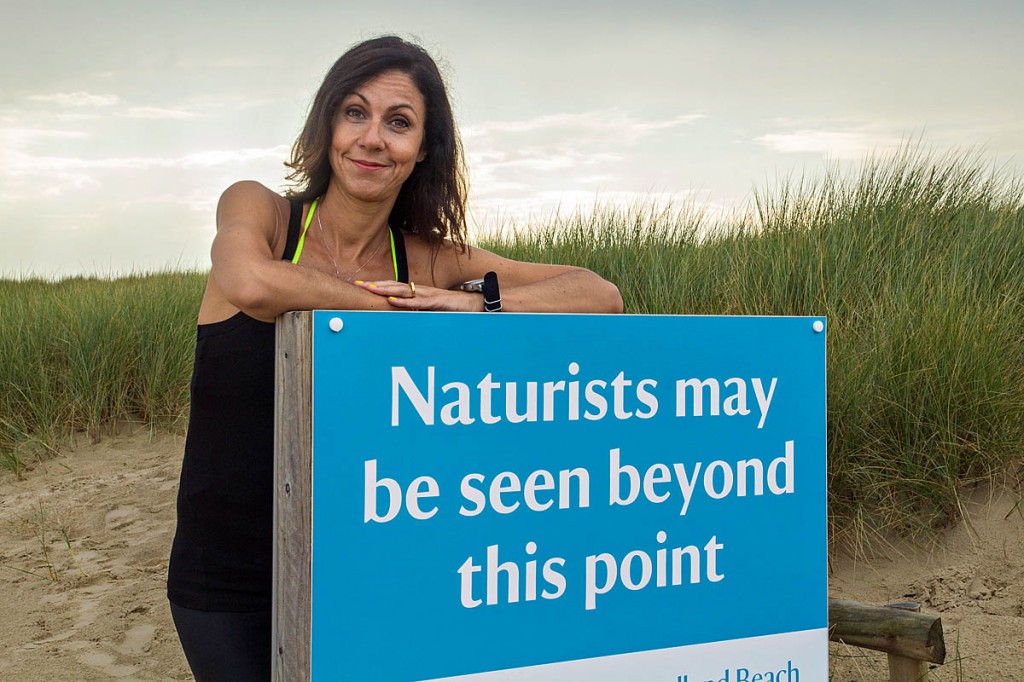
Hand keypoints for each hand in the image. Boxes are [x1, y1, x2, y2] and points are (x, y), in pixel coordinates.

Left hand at [353, 280, 482, 311]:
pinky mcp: (437, 302)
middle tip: (358, 284)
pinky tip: (392, 300)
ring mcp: (429, 295)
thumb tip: (405, 316)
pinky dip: (404, 301)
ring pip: (403, 291)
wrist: (477, 303)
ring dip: (385, 289)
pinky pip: (418, 302)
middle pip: (394, 286)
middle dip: (375, 285)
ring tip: (370, 288)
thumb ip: (419, 311)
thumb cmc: (454, 307)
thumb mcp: (433, 310)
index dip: (378, 286)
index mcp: (419, 292)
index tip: (362, 285)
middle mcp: (421, 290)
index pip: (395, 287)